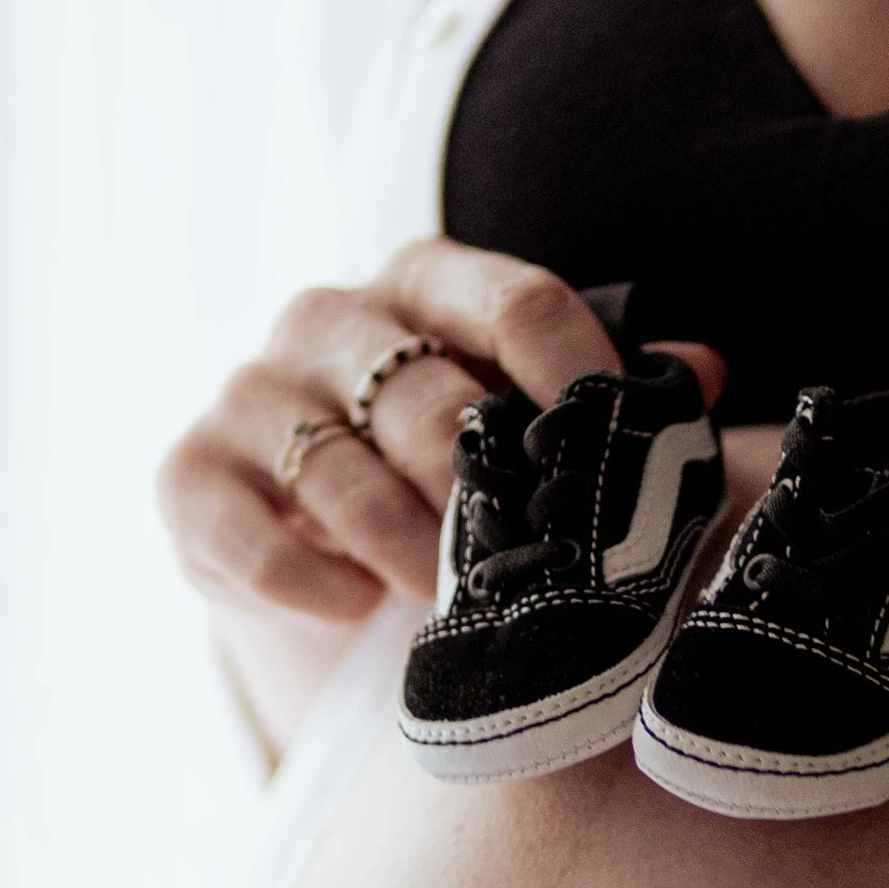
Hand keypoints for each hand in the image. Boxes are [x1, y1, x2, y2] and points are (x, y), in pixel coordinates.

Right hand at [159, 238, 724, 621]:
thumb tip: (701, 371)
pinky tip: (359, 608)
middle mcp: (325, 318)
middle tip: (533, 565)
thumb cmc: (441, 465)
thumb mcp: (520, 420)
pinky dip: (317, 585)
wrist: (311, 547)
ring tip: (451, 605)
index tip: (620, 449)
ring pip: (340, 474)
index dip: (577, 372)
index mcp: (421, 280)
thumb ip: (605, 391)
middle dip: (487, 495)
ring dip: (409, 554)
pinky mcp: (187, 477)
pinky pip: (253, 539)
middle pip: (427, 397)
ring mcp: (247, 392)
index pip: (512, 298)